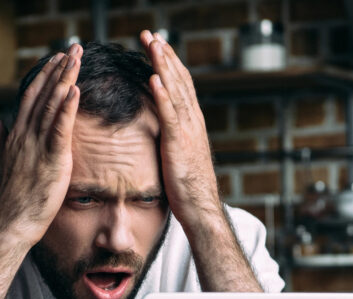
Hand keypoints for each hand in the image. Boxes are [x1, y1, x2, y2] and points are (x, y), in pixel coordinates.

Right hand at [0, 43, 82, 245]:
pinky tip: (75, 90)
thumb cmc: (7, 200)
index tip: (55, 60)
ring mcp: (36, 147)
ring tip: (76, 59)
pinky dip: (67, 109)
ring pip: (51, 106)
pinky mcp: (51, 160)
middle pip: (42, 95)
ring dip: (65, 80)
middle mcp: (24, 137)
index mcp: (15, 137)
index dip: (43, 78)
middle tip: (71, 49)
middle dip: (57, 70)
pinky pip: (60, 129)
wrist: (9, 224)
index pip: (29, 98)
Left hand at [139, 30, 224, 234]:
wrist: (201, 209)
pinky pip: (169, 115)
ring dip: (162, 66)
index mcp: (192, 124)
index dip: (169, 64)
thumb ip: (173, 140)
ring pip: (174, 91)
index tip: (157, 45)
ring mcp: (187, 132)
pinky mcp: (178, 145)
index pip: (181, 86)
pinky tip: (153, 77)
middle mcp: (192, 122)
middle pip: (178, 81)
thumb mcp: (180, 157)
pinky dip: (162, 95)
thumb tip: (160, 133)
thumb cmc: (188, 189)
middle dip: (164, 56)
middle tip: (150, 34)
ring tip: (152, 44)